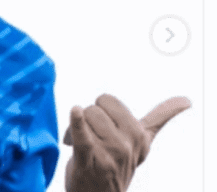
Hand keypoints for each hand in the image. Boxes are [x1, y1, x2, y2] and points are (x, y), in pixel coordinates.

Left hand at [63, 94, 190, 191]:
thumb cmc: (118, 161)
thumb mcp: (143, 141)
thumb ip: (160, 117)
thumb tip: (187, 100)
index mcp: (139, 134)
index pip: (109, 101)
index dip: (99, 110)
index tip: (106, 127)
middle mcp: (127, 144)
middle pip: (94, 108)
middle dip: (88, 119)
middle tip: (92, 138)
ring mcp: (109, 153)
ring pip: (83, 117)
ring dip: (75, 129)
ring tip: (84, 146)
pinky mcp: (90, 161)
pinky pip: (83, 136)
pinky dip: (77, 123)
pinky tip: (75, 112)